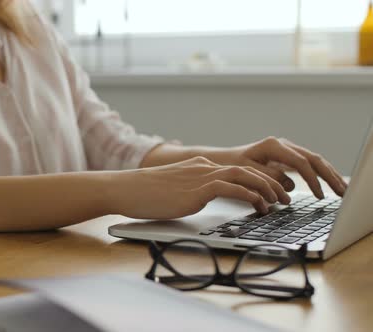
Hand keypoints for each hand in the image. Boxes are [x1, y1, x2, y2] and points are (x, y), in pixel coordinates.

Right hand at [109, 156, 287, 219]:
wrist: (125, 188)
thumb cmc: (143, 194)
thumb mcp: (173, 190)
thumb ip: (191, 192)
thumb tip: (200, 203)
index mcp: (199, 167)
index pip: (236, 170)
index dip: (258, 180)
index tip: (271, 193)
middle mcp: (204, 168)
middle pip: (247, 170)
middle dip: (270, 183)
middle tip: (285, 197)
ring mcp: (201, 177)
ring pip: (245, 177)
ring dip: (266, 189)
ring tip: (278, 203)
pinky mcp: (197, 189)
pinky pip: (232, 189)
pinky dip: (250, 196)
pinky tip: (259, 206)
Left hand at [205, 137, 346, 198]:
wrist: (220, 161)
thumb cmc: (230, 166)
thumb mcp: (247, 172)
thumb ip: (268, 177)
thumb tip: (289, 187)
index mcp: (273, 146)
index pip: (300, 163)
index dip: (312, 180)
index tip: (319, 195)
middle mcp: (282, 145)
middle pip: (313, 159)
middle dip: (329, 176)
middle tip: (342, 193)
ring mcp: (285, 150)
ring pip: (314, 160)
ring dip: (329, 175)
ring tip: (342, 191)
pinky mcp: (286, 157)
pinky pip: (308, 165)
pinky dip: (320, 175)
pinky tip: (329, 185)